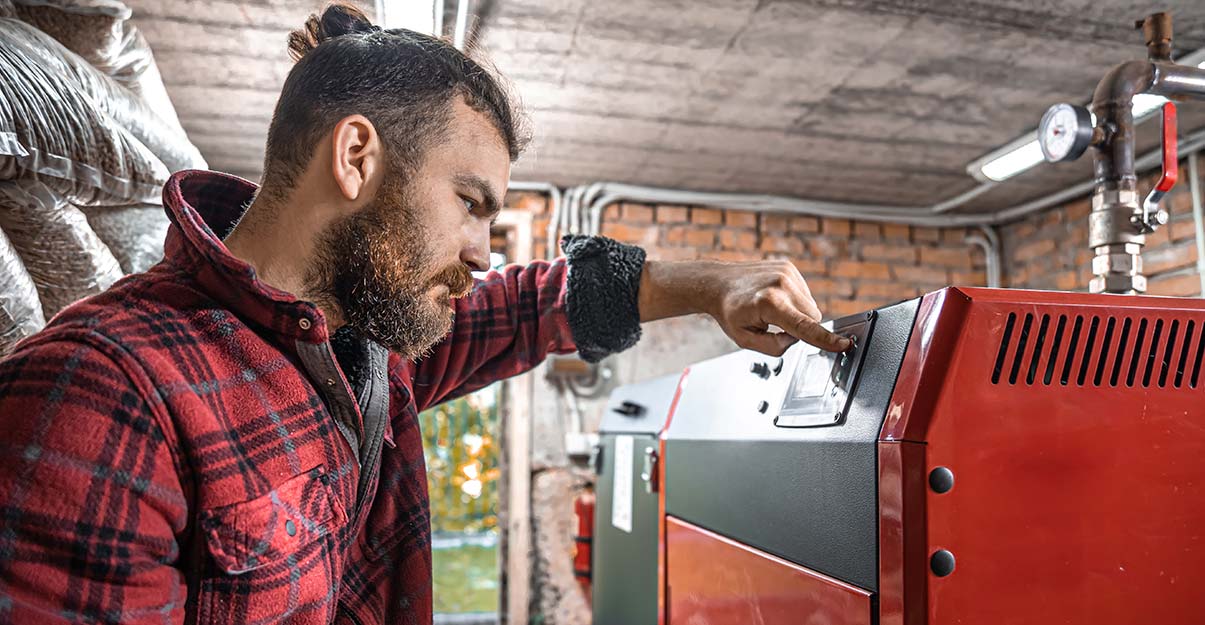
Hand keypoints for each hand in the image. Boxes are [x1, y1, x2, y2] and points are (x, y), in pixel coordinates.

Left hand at [639, 259, 851, 354]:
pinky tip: (775, 298)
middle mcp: (781, 284)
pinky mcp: (789, 267)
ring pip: (811, 307)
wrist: (717, 283)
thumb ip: (774, 347)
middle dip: (801, 327)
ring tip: (772, 310)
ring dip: (798, 314)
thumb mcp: (745, 340)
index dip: (825, 339)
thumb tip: (796, 339)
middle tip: (775, 325)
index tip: (844, 344)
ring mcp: (787, 272)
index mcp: (769, 303)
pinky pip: (805, 294)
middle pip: (813, 318)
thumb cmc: (729, 312)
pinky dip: (795, 301)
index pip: (804, 327)